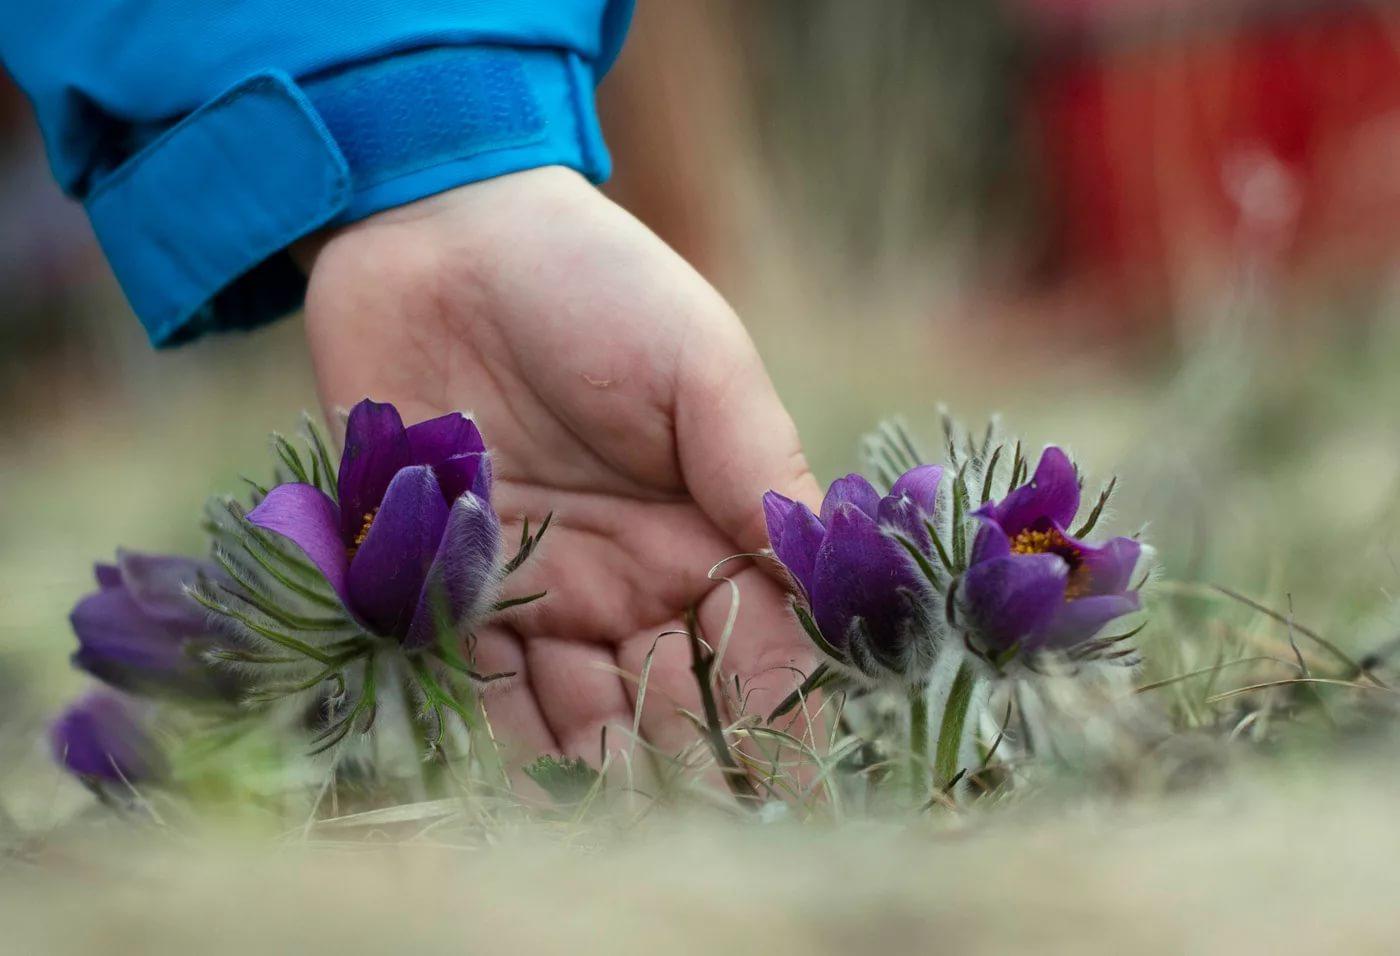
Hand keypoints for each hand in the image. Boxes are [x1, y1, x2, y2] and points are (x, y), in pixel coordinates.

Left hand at [299, 167, 821, 789]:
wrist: (438, 234)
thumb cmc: (591, 280)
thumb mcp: (699, 359)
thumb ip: (755, 465)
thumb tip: (820, 566)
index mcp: (708, 526)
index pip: (760, 642)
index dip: (775, 709)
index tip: (785, 773)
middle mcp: (633, 575)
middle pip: (674, 695)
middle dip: (687, 756)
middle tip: (693, 811)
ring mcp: (542, 590)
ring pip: (582, 710)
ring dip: (600, 769)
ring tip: (612, 817)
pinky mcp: (449, 588)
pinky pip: (479, 686)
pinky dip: (502, 742)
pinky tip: (522, 790)